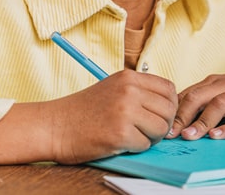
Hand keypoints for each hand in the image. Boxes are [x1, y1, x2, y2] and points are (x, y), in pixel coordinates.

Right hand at [48, 69, 177, 162]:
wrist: (55, 126)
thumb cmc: (83, 111)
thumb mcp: (112, 88)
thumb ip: (138, 91)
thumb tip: (168, 105)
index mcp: (128, 77)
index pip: (168, 88)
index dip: (169, 105)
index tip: (159, 115)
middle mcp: (129, 91)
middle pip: (169, 109)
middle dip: (162, 124)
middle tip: (147, 131)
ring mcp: (125, 111)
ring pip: (161, 128)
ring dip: (151, 137)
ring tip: (133, 136)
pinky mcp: (120, 133)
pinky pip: (145, 144)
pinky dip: (136, 148)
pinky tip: (120, 142)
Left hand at [168, 62, 224, 140]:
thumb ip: (207, 100)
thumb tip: (180, 119)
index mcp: (216, 82)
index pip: (187, 94)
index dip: (171, 110)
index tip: (157, 124)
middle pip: (198, 97)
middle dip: (181, 115)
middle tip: (168, 133)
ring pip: (218, 105)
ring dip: (202, 121)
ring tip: (189, 136)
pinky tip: (219, 136)